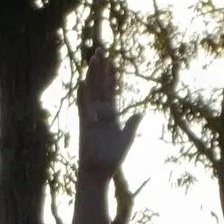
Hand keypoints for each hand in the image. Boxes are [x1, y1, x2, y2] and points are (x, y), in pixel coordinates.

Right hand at [77, 47, 141, 180]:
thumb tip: (140, 113)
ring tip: (93, 59)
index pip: (110, 91)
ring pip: (92, 91)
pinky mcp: (85, 124)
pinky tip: (83, 82)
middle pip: (100, 86)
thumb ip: (132, 124)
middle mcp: (100, 112)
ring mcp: (91, 117)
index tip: (112, 62)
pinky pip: (83, 107)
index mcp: (110, 115)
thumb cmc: (112, 158)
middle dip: (100, 69)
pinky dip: (83, 95)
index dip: (111, 76)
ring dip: (92, 76)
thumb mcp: (126, 138)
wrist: (99, 172)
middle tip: (100, 51)